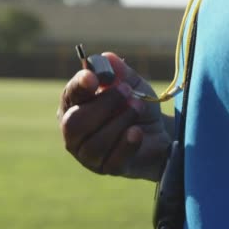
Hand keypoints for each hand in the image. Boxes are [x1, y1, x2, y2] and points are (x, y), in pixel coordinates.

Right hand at [58, 53, 170, 180]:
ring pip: (94, 143)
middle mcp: (73, 132)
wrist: (159, 133)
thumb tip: (107, 59)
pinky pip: (111, 161)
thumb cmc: (137, 106)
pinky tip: (137, 132)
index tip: (93, 78)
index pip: (69, 95)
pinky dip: (126, 144)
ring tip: (138, 108)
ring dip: (119, 122)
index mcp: (74, 105)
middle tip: (127, 92)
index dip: (79, 86)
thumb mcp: (133, 86)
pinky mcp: (106, 169)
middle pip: (75, 123)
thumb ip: (121, 73)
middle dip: (103, 105)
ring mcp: (87, 154)